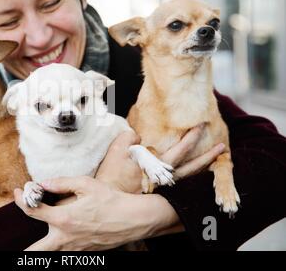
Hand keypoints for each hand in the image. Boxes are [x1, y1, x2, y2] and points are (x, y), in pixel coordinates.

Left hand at [14, 176, 178, 250]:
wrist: (133, 219)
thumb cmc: (110, 200)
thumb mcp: (85, 184)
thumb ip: (60, 183)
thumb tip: (41, 183)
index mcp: (63, 219)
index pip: (32, 211)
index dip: (21, 200)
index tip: (18, 192)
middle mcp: (65, 238)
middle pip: (34, 253)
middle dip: (22, 252)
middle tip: (15, 244)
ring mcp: (74, 249)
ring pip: (49, 255)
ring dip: (41, 247)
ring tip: (43, 232)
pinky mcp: (84, 253)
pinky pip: (65, 253)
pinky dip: (58, 246)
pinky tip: (62, 234)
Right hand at [96, 124, 225, 193]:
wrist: (109, 207)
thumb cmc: (112, 180)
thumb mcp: (116, 152)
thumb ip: (129, 138)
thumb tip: (137, 136)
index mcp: (158, 166)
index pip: (181, 149)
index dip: (193, 136)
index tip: (202, 125)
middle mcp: (166, 180)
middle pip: (193, 167)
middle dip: (209, 155)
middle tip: (222, 146)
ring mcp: (165, 192)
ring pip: (190, 181)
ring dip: (203, 171)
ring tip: (215, 164)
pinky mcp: (160, 200)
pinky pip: (182, 193)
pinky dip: (192, 188)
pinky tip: (196, 185)